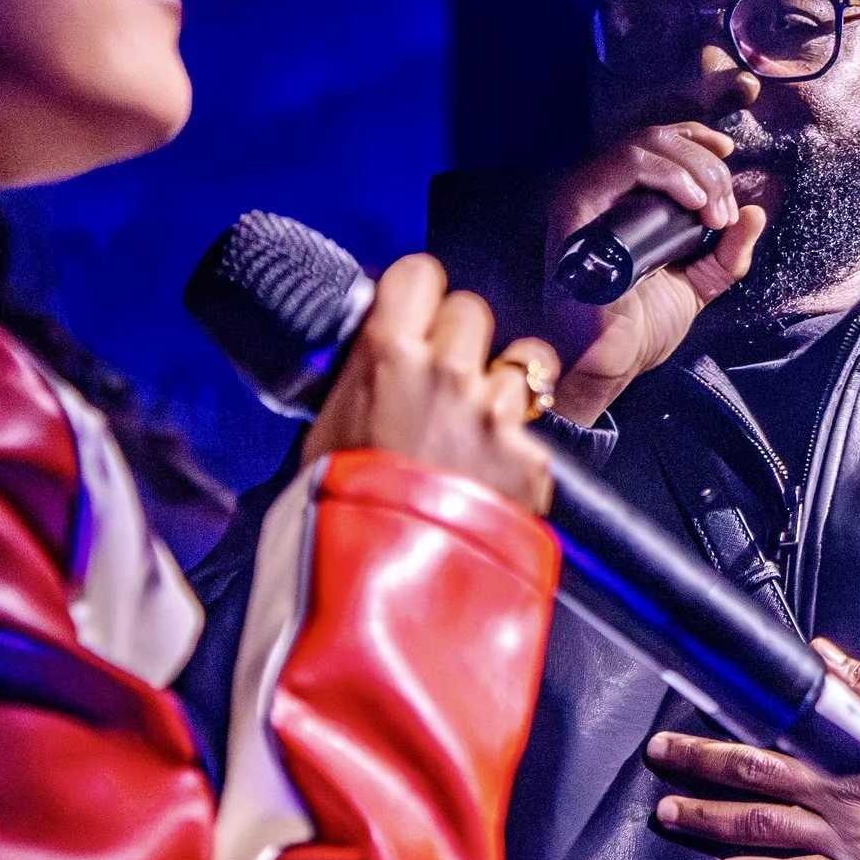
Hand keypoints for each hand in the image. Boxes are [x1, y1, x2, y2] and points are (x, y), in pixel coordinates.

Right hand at [301, 252, 559, 515]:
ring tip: (474, 428)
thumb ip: (360, 380)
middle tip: (442, 379)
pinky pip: (534, 432)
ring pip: (520, 362)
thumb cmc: (336, 516)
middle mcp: (446, 373)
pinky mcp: (530, 458)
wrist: (373, 585)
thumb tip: (370, 361)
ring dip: (501, 387)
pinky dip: (517, 449)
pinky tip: (489, 475)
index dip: (421, 292)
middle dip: (460, 339)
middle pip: (473, 311)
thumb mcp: (325, 429)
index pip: (421, 274)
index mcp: (386, 356)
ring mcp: (494, 414)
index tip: (418, 308)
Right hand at [542, 123, 765, 423]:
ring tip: (714, 213)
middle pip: (659, 140)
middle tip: (725, 212)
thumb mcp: (700, 282)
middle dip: (708, 167)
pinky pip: (626, 166)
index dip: (696, 138)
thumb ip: (728, 252)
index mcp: (623, 202)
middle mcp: (601, 192)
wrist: (613, 363)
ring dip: (695, 171)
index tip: (728, 152)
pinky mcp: (578, 207)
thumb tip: (756, 213)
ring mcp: (586, 196)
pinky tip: (694, 203)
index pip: (657, 142)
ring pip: (646, 146)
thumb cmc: (643, 326)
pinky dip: (669, 175)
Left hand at [648, 641, 859, 859]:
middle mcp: (834, 789)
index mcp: (848, 743)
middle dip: (698, 764)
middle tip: (659, 757)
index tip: (694, 705)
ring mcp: (843, 837)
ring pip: (759, 827)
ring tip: (668, 814)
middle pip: (750, 774)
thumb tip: (822, 657)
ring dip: (708, 820)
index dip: (729, 718)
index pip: (774, 725)